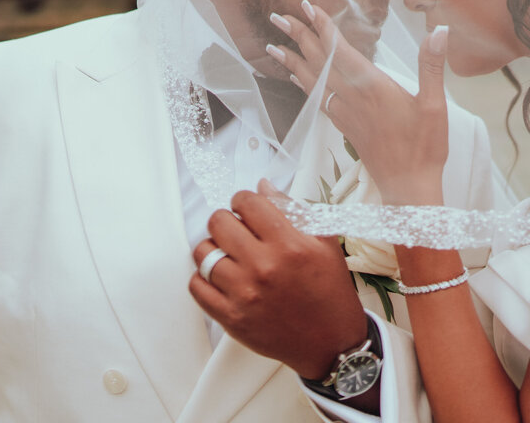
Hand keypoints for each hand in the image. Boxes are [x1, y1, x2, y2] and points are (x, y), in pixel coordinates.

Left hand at [188, 185, 366, 378]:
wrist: (332, 344)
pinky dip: (203, 278)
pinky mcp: (232, 318)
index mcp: (288, 245)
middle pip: (218, 222)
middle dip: (227, 220)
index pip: (247, 202)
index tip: (248, 209)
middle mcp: (263, 267)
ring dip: (213, 248)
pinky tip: (220, 277)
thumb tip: (263, 186)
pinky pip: (197, 286)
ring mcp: (244, 294)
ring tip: (228, 254)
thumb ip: (292, 210)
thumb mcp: (323, 243)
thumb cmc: (330, 292)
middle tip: (238, 231)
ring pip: (203, 252)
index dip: (244, 201)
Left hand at [267, 1, 449, 203]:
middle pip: (318, 61)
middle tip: (277, 16)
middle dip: (298, 36)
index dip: (322, 26)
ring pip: (311, 80)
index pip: (339, 50)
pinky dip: (304, 85)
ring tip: (273, 45)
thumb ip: (432, 66)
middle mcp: (353, 98)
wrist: (408, 187)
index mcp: (373, 87)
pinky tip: (296, 78)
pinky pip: (317, 100)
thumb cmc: (425, 148)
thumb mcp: (436, 105)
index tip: (306, 6)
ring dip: (292, 60)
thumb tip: (440, 30)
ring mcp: (345, 113)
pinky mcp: (344, 127)